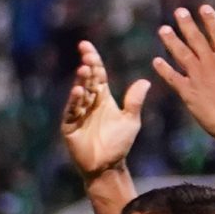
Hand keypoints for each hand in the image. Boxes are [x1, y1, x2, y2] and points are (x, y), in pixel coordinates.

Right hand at [60, 40, 148, 178]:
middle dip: (86, 66)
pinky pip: (72, 110)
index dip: (93, 60)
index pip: (97, 75)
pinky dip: (75, 101)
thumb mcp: (131, 120)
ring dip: (81, 81)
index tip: (87, 47)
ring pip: (79, 93)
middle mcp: (89, 102)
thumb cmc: (119, 144)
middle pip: (87, 79)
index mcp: (102, 98)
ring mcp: (78, 113)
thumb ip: (134, 101)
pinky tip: (79, 91)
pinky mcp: (70, 125)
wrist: (108, 167)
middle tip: (86, 52)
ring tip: (84, 70)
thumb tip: (145, 81)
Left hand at [150, 5, 214, 144]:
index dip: (210, 19)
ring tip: (163, 30)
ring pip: (181, 54)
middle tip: (178, 12)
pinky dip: (164, 69)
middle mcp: (211, 65)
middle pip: (196, 39)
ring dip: (171, 41)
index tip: (203, 8)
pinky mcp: (189, 93)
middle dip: (186, 24)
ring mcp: (198, 78)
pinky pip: (173, 78)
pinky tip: (156, 61)